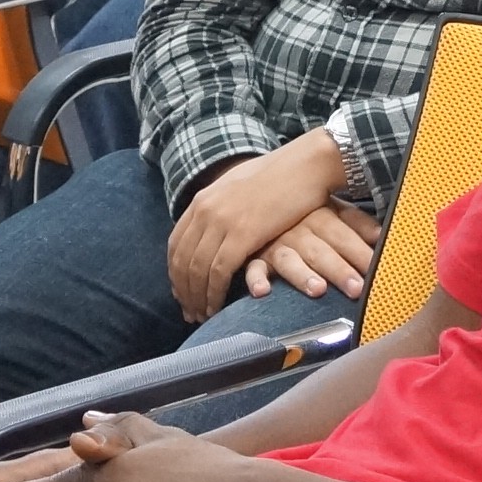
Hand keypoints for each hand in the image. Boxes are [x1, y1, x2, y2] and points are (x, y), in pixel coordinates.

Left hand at [165, 128, 350, 319]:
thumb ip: (221, 206)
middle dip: (183, 291)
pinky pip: (218, 273)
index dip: (176, 273)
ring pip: (197, 270)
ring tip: (202, 316)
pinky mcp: (242, 234)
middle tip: (189, 313)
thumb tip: (215, 225)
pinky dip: (214, 295)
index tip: (182, 293)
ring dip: (197, 298)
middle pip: (182, 261)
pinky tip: (217, 308)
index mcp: (202, 199)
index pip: (176, 244)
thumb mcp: (239, 187)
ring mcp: (222, 222)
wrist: (305, 164)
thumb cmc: (280, 176)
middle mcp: (205, 210)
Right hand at [240, 201, 375, 301]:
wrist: (255, 198)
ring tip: (318, 289)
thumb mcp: (329, 208)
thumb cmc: (303, 212)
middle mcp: (298, 229)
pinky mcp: (254, 256)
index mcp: (319, 214)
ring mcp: (275, 243)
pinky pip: (252, 268)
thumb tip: (382, 234)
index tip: (376, 267)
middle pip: (321, 250)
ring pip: (290, 260)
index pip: (343, 234)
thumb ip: (355, 222)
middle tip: (357, 288)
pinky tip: (262, 291)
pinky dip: (256, 279)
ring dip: (303, 275)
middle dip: (339, 269)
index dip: (360, 251)